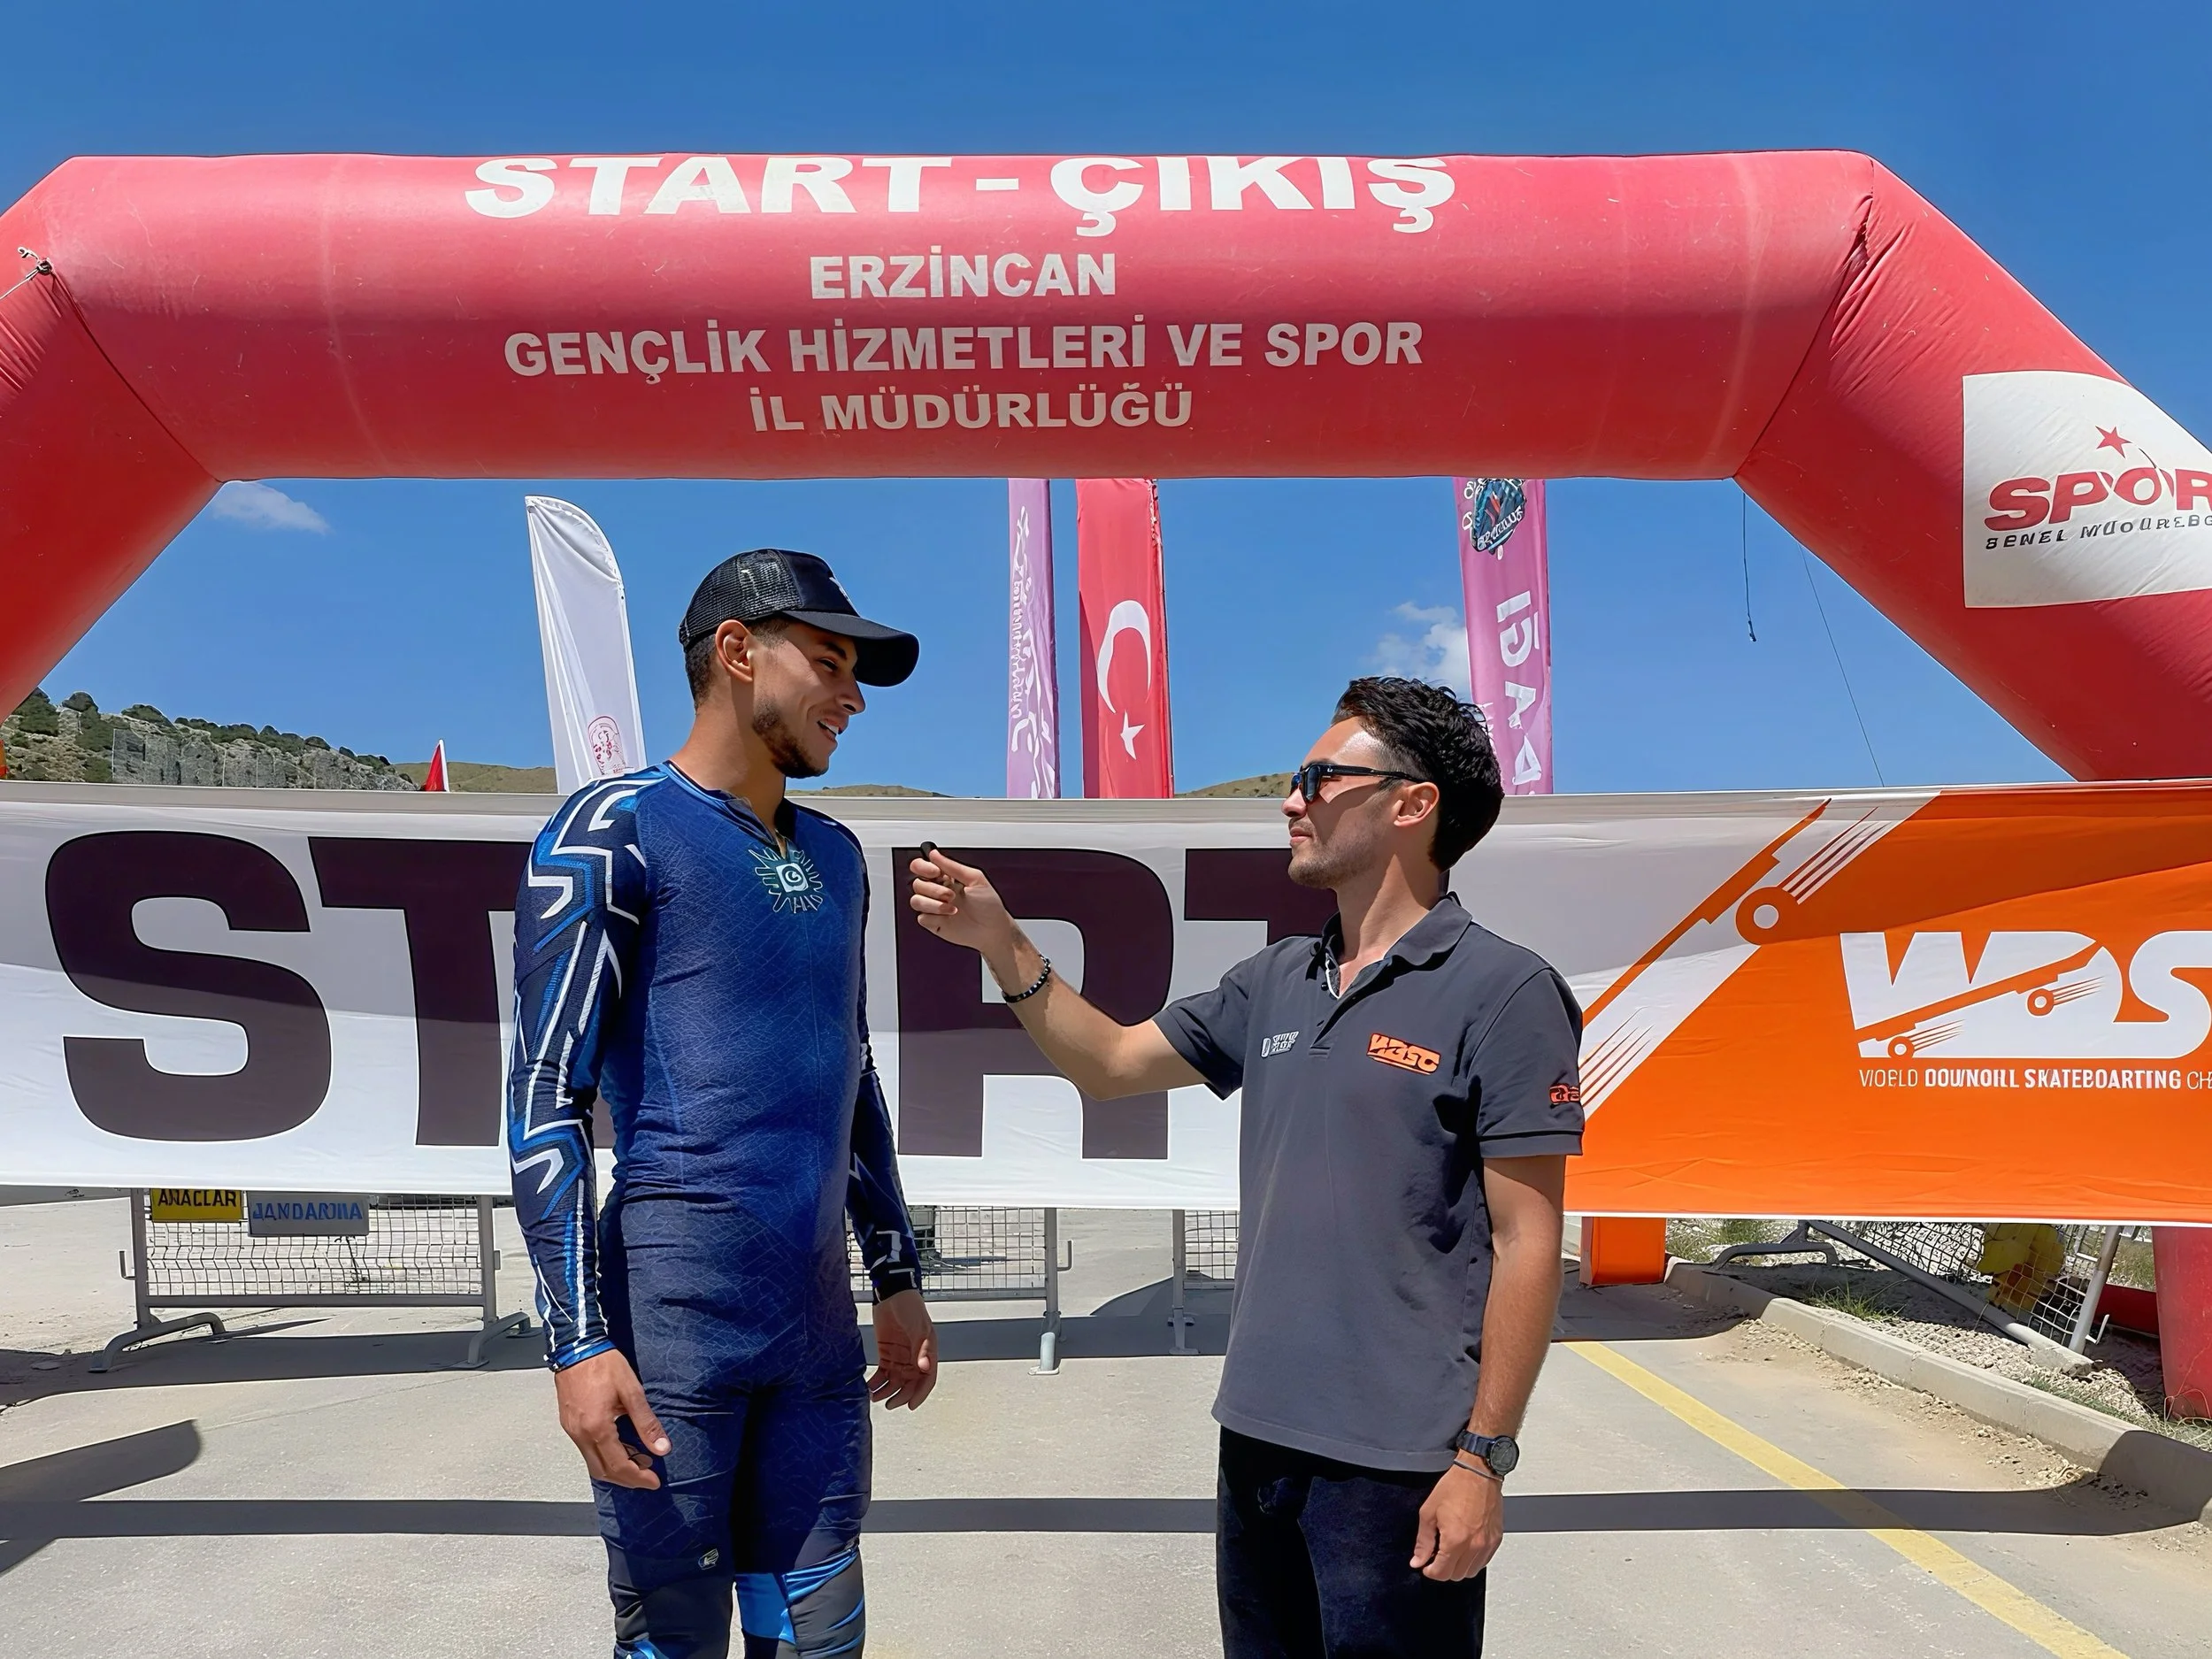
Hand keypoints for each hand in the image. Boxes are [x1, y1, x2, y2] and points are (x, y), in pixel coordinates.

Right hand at [553, 1348, 669, 1489]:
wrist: (577, 1347)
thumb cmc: (603, 1364)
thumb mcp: (632, 1392)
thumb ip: (646, 1423)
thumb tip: (661, 1447)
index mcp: (597, 1428)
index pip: (618, 1466)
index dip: (638, 1478)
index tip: (653, 1481)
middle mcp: (581, 1434)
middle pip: (603, 1472)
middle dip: (627, 1479)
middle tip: (647, 1475)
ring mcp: (572, 1431)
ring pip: (593, 1464)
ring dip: (615, 1468)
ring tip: (638, 1460)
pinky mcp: (570, 1425)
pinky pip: (587, 1451)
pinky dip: (604, 1456)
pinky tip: (620, 1447)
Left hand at [869, 1289, 938, 1408]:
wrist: (892, 1293)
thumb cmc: (910, 1307)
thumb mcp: (919, 1327)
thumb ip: (922, 1349)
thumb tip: (924, 1369)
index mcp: (928, 1353)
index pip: (927, 1379)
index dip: (920, 1394)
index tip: (910, 1405)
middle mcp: (915, 1358)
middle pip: (909, 1384)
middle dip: (900, 1396)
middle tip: (888, 1404)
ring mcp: (900, 1357)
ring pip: (894, 1382)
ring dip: (886, 1392)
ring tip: (875, 1397)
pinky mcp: (886, 1353)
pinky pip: (882, 1373)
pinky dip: (876, 1382)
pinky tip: (869, 1386)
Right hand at [908, 847, 1018, 964]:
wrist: (993, 930)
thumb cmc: (989, 906)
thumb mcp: (976, 879)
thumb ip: (953, 866)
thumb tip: (934, 853)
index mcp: (947, 878)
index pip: (921, 867)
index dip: (922, 867)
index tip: (935, 872)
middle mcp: (938, 891)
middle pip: (917, 884)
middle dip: (933, 889)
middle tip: (950, 894)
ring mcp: (935, 908)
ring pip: (916, 901)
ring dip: (933, 904)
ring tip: (952, 908)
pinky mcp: (934, 923)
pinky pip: (922, 918)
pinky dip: (934, 917)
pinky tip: (949, 917)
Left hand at [1411, 1462, 1502, 1580]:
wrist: (1479, 1473)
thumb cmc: (1455, 1487)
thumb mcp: (1429, 1512)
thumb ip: (1423, 1541)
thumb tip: (1418, 1560)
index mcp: (1455, 1540)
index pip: (1442, 1573)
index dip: (1430, 1572)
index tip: (1426, 1566)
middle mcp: (1474, 1545)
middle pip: (1456, 1575)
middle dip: (1443, 1569)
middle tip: (1437, 1556)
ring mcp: (1487, 1544)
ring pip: (1471, 1571)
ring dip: (1459, 1566)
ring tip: (1451, 1550)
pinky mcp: (1496, 1540)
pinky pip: (1484, 1561)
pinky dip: (1473, 1560)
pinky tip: (1465, 1547)